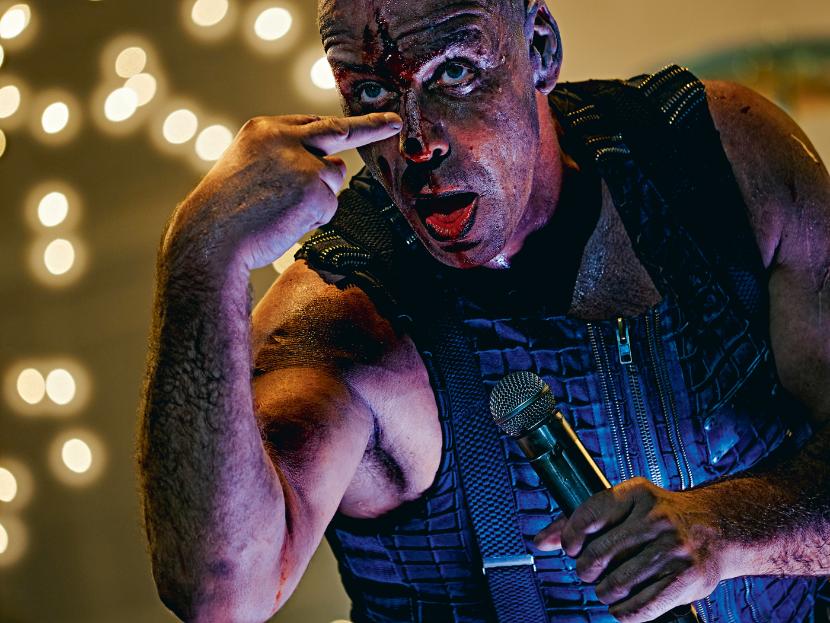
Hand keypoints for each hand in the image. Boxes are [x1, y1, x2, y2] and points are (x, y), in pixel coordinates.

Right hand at [163, 112, 401, 271]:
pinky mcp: (315, 189)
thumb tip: (333, 168)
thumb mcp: (248, 169)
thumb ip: (285, 159)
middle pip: (338, 130)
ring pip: (333, 177)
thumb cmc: (225, 213)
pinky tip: (285, 222)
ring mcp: (302, 161)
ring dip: (318, 197)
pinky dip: (314, 218)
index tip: (361, 123)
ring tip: (281, 212)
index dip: (335, 128)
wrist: (209, 238)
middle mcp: (286, 138)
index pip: (309, 123)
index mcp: (264, 130)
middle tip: (394, 123)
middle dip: (371, 127)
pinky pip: (330, 206)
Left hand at [533, 477, 723, 622]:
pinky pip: (641, 607)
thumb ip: (581, 521)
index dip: (570, 539)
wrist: (717, 529)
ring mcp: (674, 549)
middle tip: (589, 572)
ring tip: (606, 589)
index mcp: (637, 493)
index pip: (588, 517)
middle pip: (598, 555)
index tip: (572, 549)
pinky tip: (620, 607)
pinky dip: (622, 614)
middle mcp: (657, 518)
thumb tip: (540, 541)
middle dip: (585, 570)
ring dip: (603, 593)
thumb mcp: (624, 507)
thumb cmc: (658, 518)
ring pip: (616, 584)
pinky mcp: (688, 580)